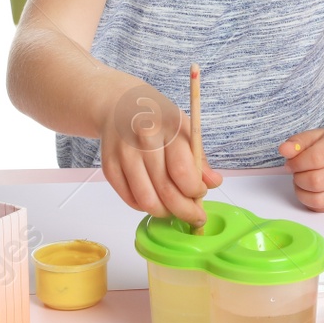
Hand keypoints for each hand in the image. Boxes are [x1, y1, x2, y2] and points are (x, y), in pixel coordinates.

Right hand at [101, 86, 221, 224]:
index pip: (182, 171)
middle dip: (184, 211)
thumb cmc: (158, 119)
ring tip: (174, 210)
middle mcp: (142, 141)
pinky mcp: (110, 167)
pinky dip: (145, 207)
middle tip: (195, 217)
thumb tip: (213, 183)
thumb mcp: (185, 128)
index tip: (201, 194)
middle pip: (165, 191)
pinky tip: (155, 200)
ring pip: (146, 201)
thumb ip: (199, 157)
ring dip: (165, 212)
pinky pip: (130, 199)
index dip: (194, 190)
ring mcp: (123, 154)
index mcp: (167, 127)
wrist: (119, 105)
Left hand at [280, 128, 323, 211]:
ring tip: (303, 183)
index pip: (315, 158)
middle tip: (297, 174)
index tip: (291, 164)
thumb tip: (284, 150)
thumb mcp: (313, 137)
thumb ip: (296, 143)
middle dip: (299, 179)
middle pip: (316, 181)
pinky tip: (312, 191)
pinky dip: (312, 202)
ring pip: (319, 200)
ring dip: (303, 193)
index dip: (297, 164)